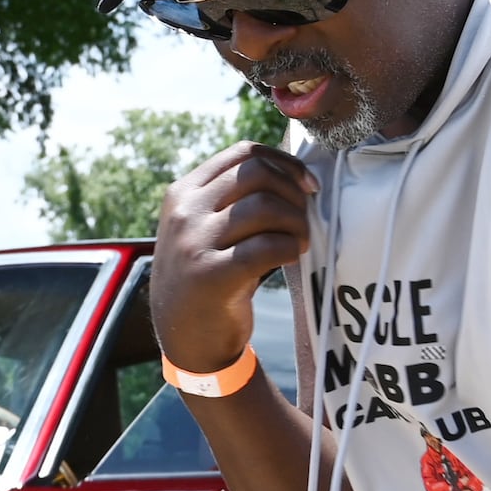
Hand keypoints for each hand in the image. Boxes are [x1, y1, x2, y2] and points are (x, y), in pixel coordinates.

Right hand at [151, 143, 313, 374]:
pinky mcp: (212, 276)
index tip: (306, 184)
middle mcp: (185, 212)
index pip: (242, 153)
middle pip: (256, 175)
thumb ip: (232, 198)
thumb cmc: (207, 275)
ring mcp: (195, 243)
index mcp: (183, 192)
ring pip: (264, 207)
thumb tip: (293, 174)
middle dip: (293, 192)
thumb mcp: (202, 227)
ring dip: (296, 222)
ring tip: (301, 240)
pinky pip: (267, 246)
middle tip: (305, 217)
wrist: (185, 337)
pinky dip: (290, 247)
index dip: (284, 163)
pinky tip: (292, 256)